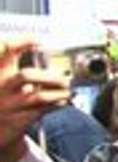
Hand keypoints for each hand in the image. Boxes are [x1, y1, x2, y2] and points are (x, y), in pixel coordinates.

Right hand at [0, 42, 70, 161]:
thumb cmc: (4, 102)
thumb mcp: (4, 84)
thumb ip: (18, 72)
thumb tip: (47, 61)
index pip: (4, 52)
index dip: (20, 42)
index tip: (36, 40)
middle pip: (26, 76)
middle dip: (49, 76)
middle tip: (64, 78)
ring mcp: (8, 106)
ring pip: (38, 96)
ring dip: (58, 92)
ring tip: (67, 90)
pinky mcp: (16, 121)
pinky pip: (41, 111)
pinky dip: (56, 105)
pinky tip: (63, 102)